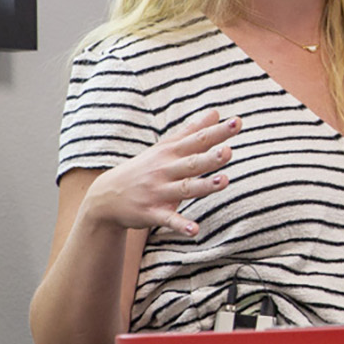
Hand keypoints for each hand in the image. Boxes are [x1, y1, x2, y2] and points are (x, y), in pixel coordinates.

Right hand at [81, 108, 239, 237]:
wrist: (106, 195)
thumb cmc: (144, 168)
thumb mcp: (165, 147)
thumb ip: (192, 131)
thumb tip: (217, 113)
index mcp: (170, 153)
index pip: (197, 140)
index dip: (217, 132)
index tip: (236, 123)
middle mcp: (164, 170)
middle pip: (191, 164)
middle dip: (209, 158)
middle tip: (228, 151)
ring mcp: (158, 192)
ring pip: (184, 189)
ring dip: (204, 187)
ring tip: (224, 181)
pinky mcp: (152, 213)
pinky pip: (168, 220)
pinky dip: (181, 225)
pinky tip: (195, 230)